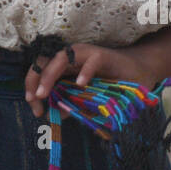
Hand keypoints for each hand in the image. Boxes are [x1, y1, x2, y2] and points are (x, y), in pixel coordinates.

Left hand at [24, 42, 159, 118]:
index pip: (40, 71)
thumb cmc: (111, 85)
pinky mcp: (102, 55)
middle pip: (44, 62)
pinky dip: (84, 72)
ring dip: (49, 76)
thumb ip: (70, 105)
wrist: (138, 72)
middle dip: (35, 80)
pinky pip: (91, 61)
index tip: (34, 107)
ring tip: (44, 93)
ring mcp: (85, 54)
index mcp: (65, 67)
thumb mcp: (86, 99)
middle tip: (33, 98)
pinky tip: (81, 84)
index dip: (32, 86)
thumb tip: (53, 115)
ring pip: (60, 59)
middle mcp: (70, 57)